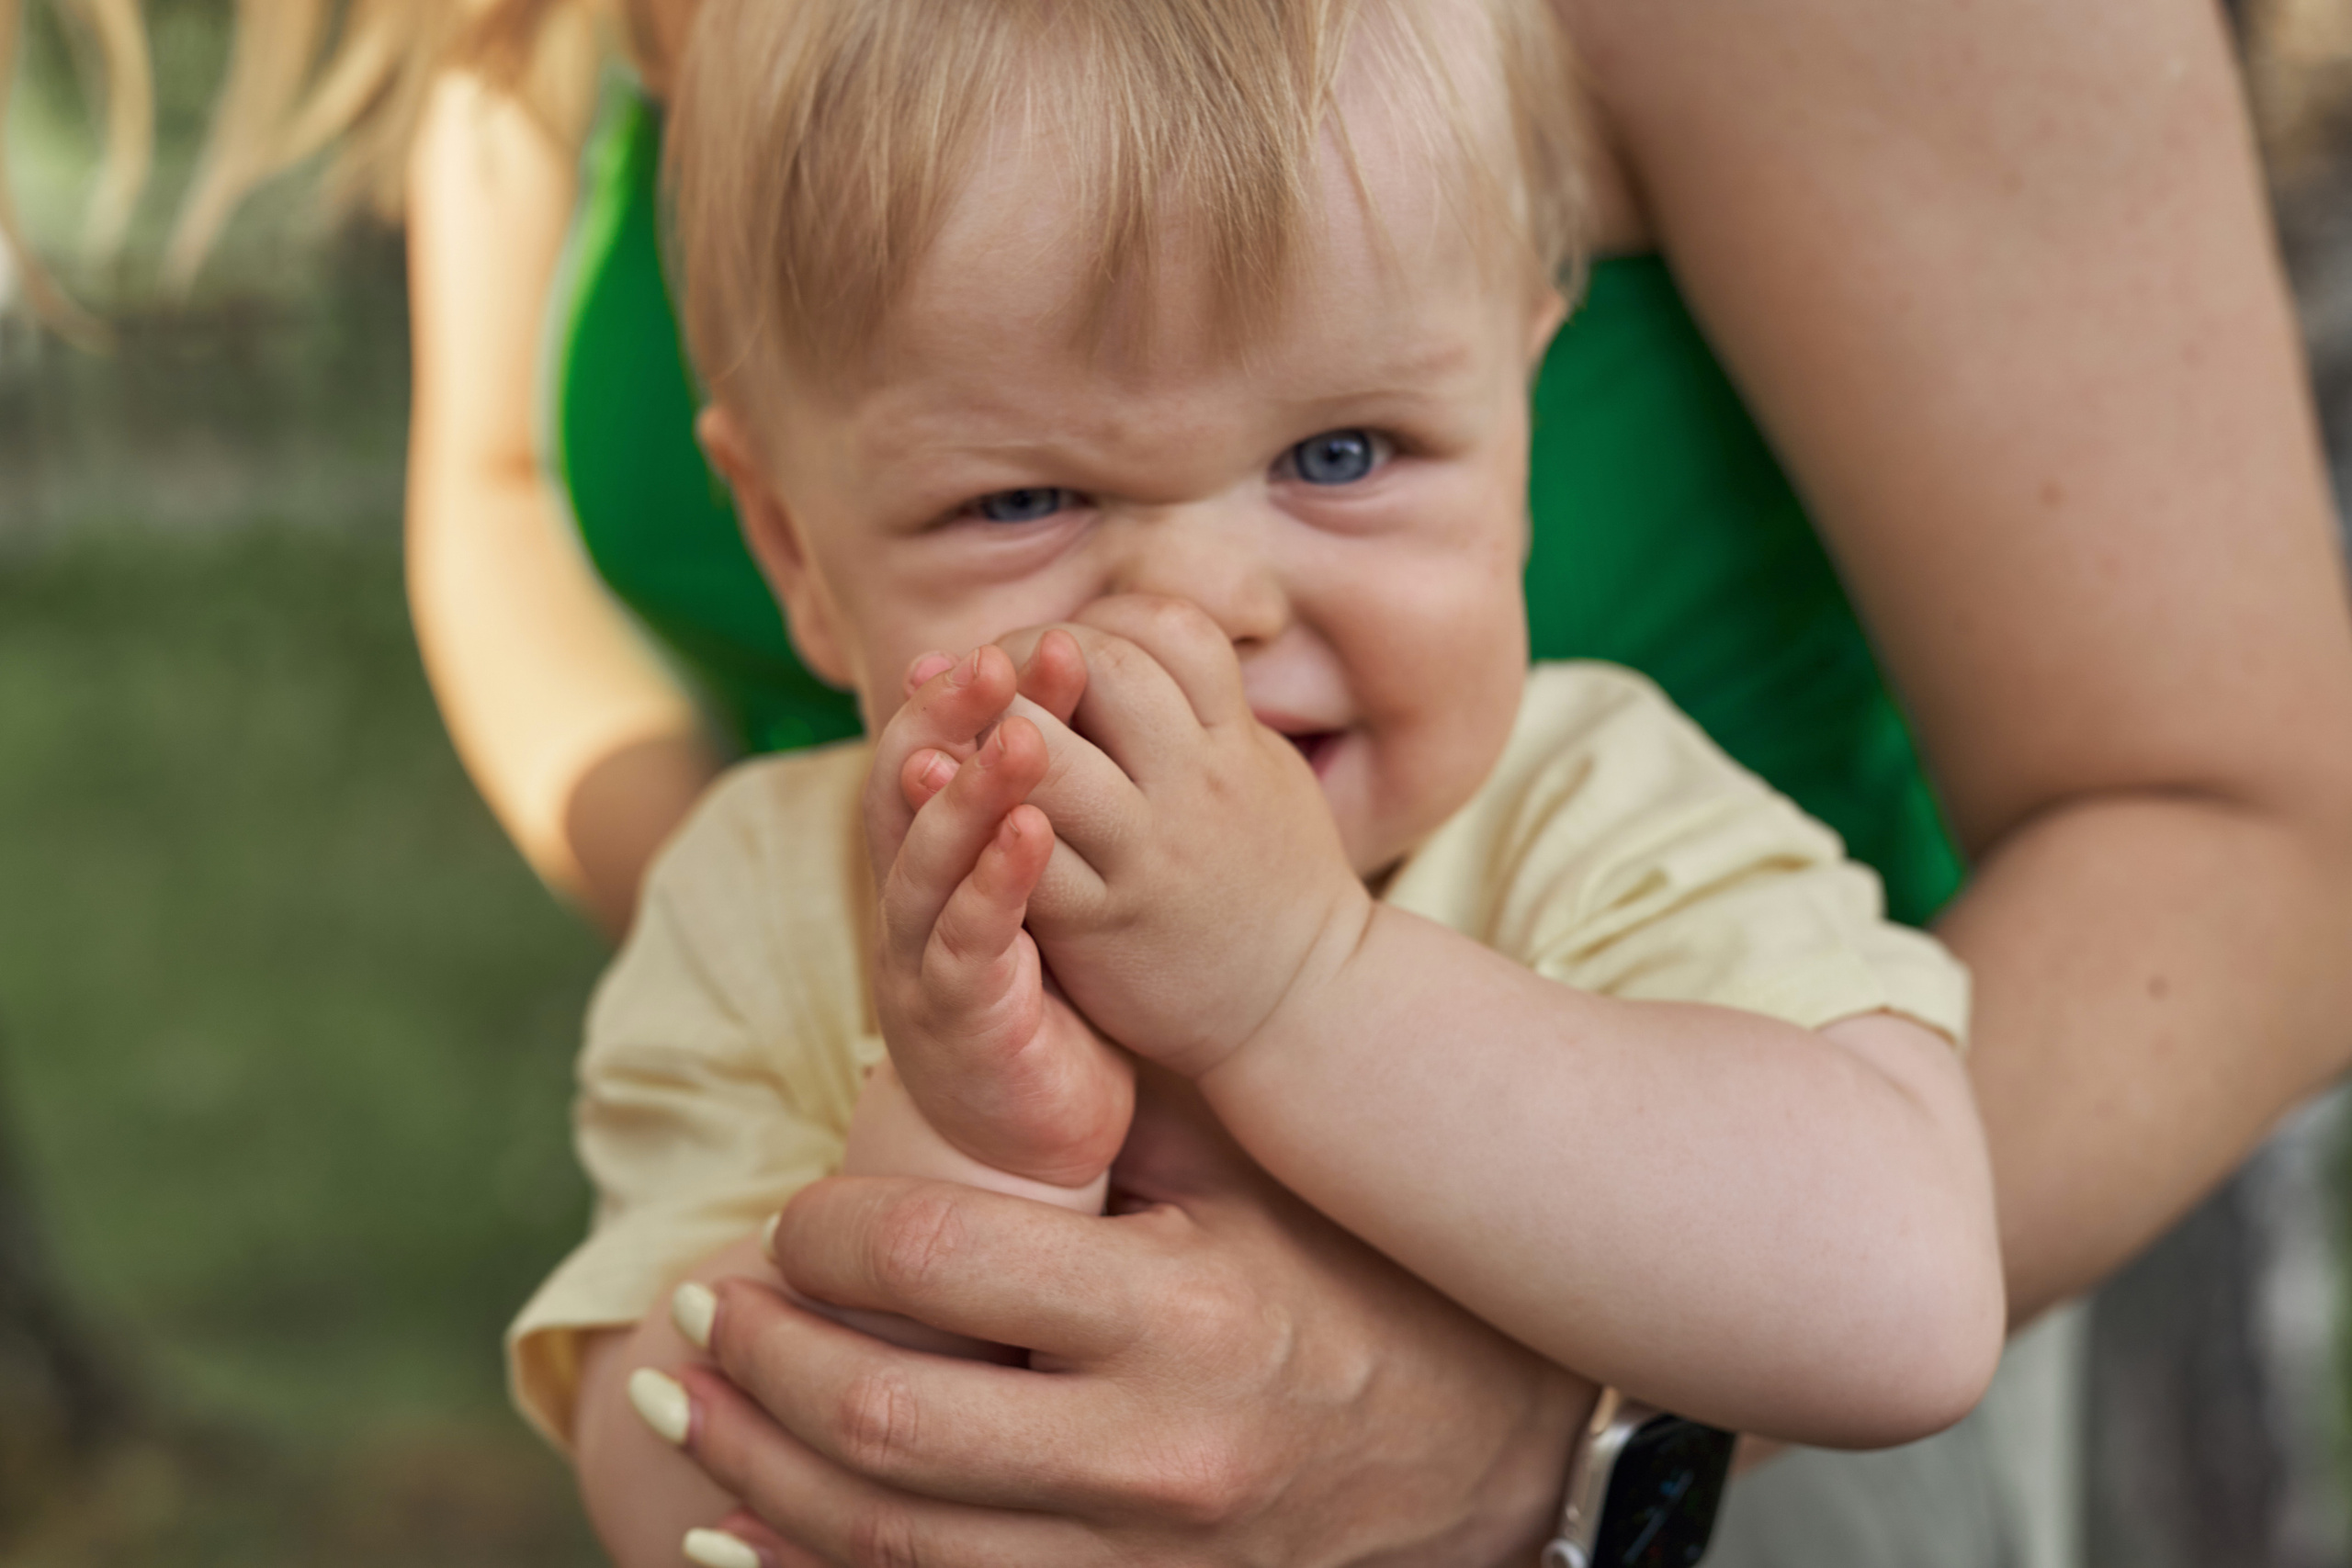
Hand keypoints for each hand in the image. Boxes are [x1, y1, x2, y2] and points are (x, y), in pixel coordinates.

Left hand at [640, 1073, 1590, 1567]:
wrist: (1495, 1457)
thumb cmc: (1358, 1279)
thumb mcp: (1254, 1176)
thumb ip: (1109, 1113)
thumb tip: (952, 1023)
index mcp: (1176, 1314)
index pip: (934, 1272)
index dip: (824, 1240)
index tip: (792, 1217)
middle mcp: (1147, 1458)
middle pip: (881, 1426)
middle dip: (757, 1362)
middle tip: (690, 1313)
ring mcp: (1135, 1567)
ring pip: (884, 1544)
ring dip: (750, 1471)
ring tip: (673, 1403)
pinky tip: (729, 1533)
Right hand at [862, 640, 1130, 1186]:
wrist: (1035, 1132)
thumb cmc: (1049, 996)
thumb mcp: (1043, 886)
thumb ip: (1043, 805)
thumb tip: (1080, 702)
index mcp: (931, 858)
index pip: (925, 754)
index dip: (955, 696)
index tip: (1008, 638)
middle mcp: (910, 899)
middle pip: (906, 789)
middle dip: (950, 718)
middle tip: (1004, 656)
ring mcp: (922, 960)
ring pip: (926, 861)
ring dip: (970, 793)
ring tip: (1023, 736)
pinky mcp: (958, 1021)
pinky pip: (967, 942)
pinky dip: (992, 885)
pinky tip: (1031, 837)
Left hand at [909, 597, 1373, 1079]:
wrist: (1301, 1004)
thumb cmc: (1274, 879)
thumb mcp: (1263, 770)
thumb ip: (1207, 707)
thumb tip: (1141, 636)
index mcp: (1235, 742)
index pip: (1170, 629)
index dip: (1105, 615)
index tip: (1065, 641)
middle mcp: (1194, 787)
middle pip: (1103, 667)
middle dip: (1032, 651)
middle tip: (993, 670)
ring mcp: (1147, 853)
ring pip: (1049, 754)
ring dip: (987, 722)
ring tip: (952, 719)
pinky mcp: (1102, 921)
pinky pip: (1024, 852)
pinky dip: (971, 811)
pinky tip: (931, 788)